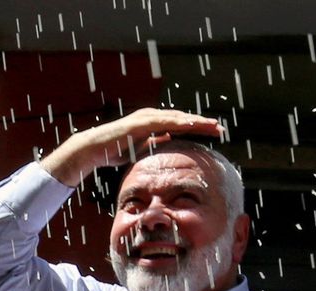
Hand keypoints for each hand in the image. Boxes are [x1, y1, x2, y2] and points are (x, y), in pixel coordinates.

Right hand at [40, 108, 222, 186]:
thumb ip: (155, 141)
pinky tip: (191, 125)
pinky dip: (178, 123)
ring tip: (211, 126)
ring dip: (194, 121)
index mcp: (153, 122)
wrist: (95, 149)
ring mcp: (146, 117)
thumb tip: (169, 138)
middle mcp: (151, 116)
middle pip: (182, 119)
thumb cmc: (115, 149)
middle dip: (202, 123)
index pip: (180, 124)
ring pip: (176, 118)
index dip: (198, 127)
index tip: (214, 132)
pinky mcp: (140, 123)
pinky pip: (163, 122)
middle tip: (220, 129)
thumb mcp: (141, 147)